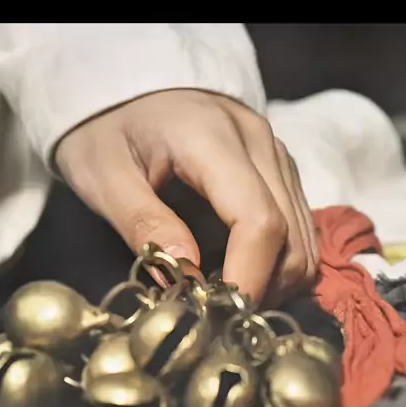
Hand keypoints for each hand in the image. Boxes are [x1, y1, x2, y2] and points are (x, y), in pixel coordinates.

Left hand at [56, 90, 318, 302]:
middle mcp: (259, 142)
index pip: (258, 220)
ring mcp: (276, 154)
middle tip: (217, 319)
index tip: (220, 318)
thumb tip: (186, 276)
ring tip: (225, 300)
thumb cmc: (105, 129)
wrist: (125, 87)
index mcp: (213, 137)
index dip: (248, 277)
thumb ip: (142, 222)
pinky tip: (237, 273)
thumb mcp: (101, 174)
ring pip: (304, 236)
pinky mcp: (280, 168)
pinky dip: (278, 261)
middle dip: (263, 288)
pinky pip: (299, 226)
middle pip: (292, 234)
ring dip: (274, 279)